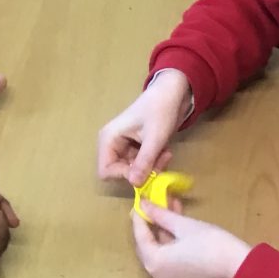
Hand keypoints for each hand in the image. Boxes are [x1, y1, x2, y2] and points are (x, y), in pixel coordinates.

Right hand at [97, 69, 191, 185]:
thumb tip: (134, 184)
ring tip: (165, 155)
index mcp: (109, 139)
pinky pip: (140, 164)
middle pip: (120, 172)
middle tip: (160, 163)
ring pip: (132, 170)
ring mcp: (123, 146)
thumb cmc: (160, 110)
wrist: (173, 93)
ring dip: (150, 168)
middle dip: (141, 172)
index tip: (145, 172)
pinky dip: (153, 162)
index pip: (106, 171)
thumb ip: (144, 161)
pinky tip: (164, 152)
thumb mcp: (154, 138)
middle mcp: (112, 144)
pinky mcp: (135, 148)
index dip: (124, 175)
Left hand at [131, 201, 250, 277]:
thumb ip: (161, 214)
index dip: (140, 215)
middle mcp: (156, 273)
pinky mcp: (179, 277)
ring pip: (159, 247)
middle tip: (154, 200)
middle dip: (152, 221)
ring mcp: (167, 277)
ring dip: (163, 227)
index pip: (140, 235)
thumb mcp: (183, 225)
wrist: (238, 266)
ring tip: (168, 205)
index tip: (141, 199)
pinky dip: (170, 238)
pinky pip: (168, 254)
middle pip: (147, 243)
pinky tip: (176, 220)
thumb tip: (144, 204)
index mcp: (154, 262)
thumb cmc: (210, 243)